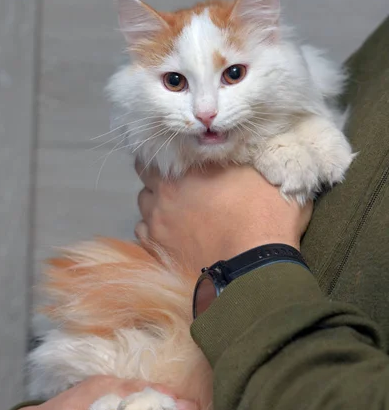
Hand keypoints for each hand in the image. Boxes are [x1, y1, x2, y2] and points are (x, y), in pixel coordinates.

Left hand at [135, 163, 311, 271]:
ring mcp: (157, 222)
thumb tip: (246, 144)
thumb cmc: (265, 214)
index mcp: (187, 167)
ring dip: (156, 203)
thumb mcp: (264, 171)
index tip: (181, 159)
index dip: (169, 154)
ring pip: (143, 204)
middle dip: (159, 177)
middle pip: (146, 176)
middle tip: (180, 184)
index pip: (160, 151)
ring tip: (176, 210)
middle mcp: (164, 191)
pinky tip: (171, 234)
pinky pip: (143, 232)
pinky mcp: (157, 250)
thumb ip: (246, 155)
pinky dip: (153, 230)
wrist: (257, 265)